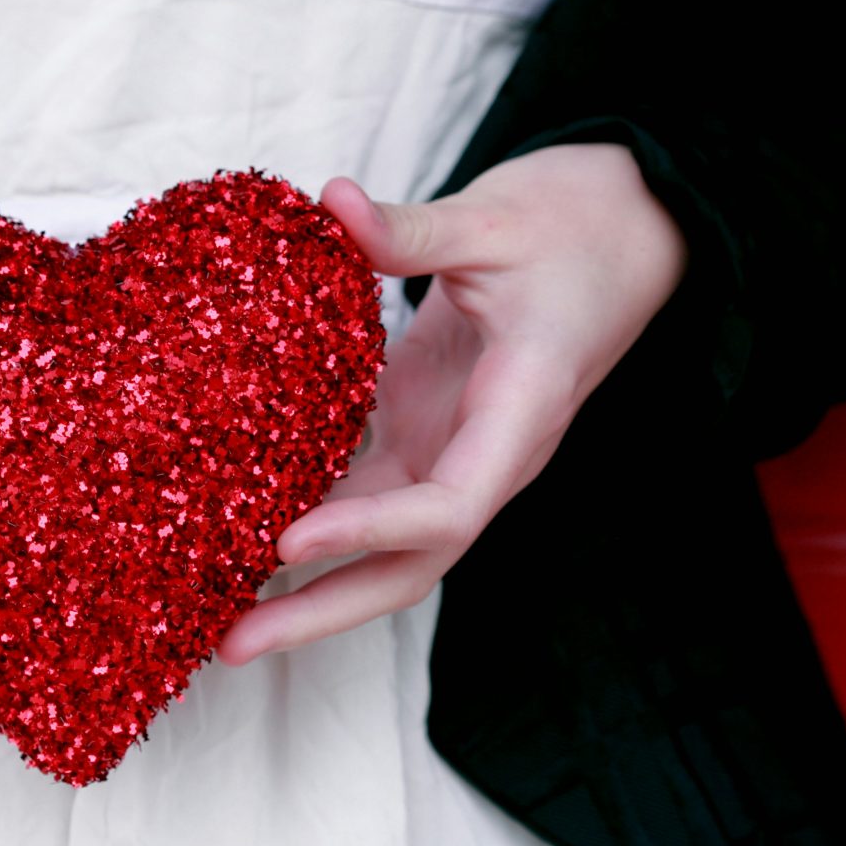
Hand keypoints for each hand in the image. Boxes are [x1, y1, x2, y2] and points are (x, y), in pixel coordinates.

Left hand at [214, 144, 686, 663]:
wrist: (631, 227)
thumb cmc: (578, 225)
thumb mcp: (496, 217)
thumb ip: (413, 228)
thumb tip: (331, 202)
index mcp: (522, 413)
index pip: (450, 505)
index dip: (371, 532)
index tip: (289, 541)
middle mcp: (488, 453)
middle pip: (410, 563)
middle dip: (322, 610)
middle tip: (230, 644)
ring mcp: (455, 446)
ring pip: (382, 541)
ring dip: (304, 580)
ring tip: (214, 605)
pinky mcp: (426, 424)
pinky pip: (363, 487)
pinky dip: (304, 510)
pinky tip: (232, 524)